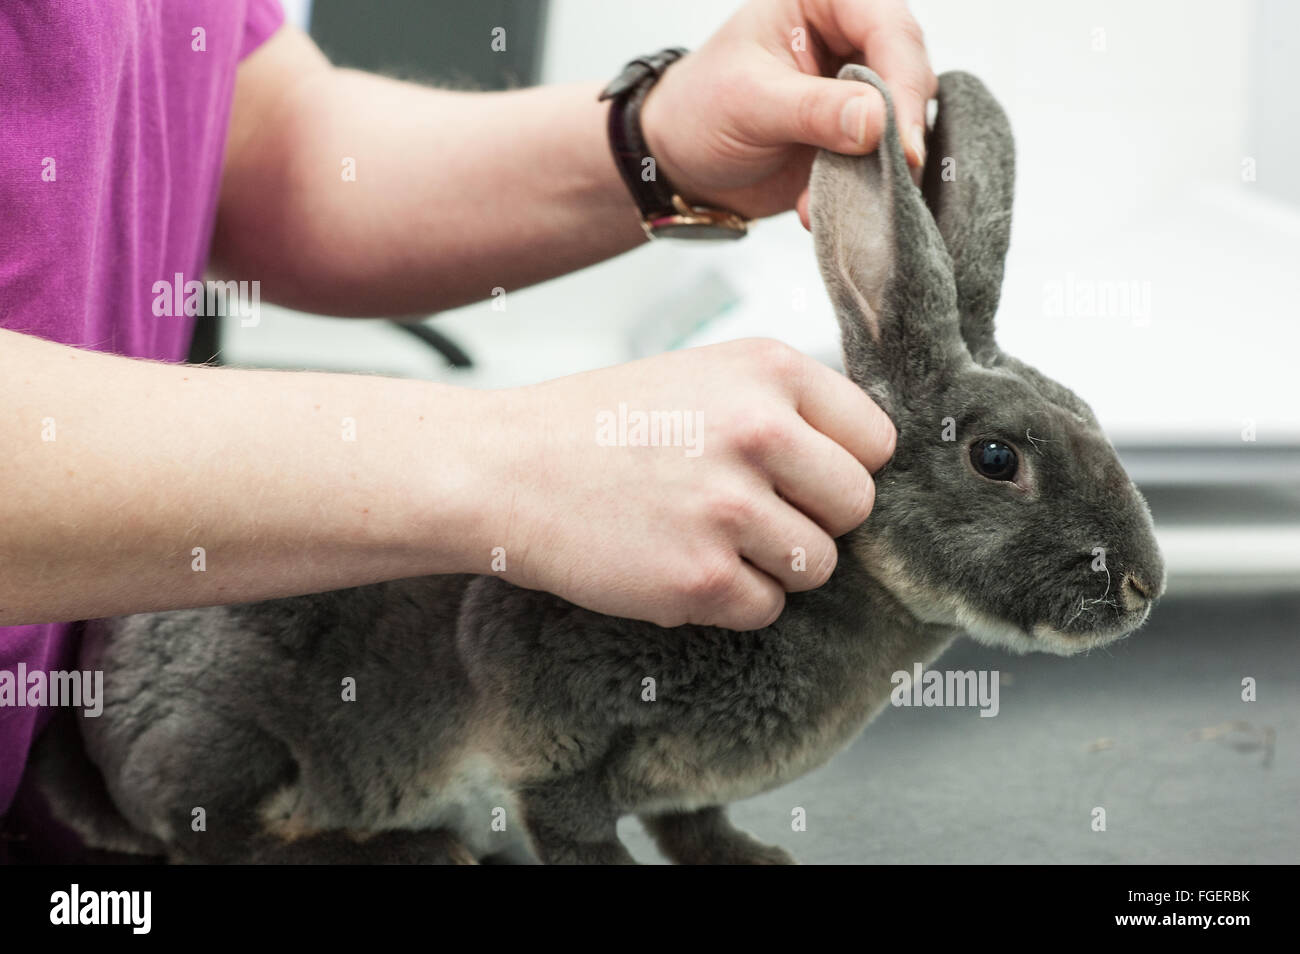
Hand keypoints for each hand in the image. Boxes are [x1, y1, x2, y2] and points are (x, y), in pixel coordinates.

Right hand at [484, 339, 895, 630]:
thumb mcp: (703, 375)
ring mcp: (732, 506)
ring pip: (818, 566)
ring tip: (706, 537)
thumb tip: (859, 462)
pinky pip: (765, 608)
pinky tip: (677, 564)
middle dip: (814, 521)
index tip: (801, 479)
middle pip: (857, 507)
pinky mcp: (700, 576)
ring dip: (772, 566)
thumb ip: (785, 407)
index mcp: (769, 369)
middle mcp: (761, 430)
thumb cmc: (598, 426)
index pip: (876, 440)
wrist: (502, 469)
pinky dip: (728, 601)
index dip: (841, 468)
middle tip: (750, 515)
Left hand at [640, 0, 936, 226]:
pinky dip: (863, 189)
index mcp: (824, 3)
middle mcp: (849, 38)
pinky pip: (883, 162)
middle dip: (902, 128)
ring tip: (848, 198)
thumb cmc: (699, 109)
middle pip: (909, 72)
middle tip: (895, 172)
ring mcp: (856, 90)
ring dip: (883, 167)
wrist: (680, 163)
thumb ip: (814, 109)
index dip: (902, 82)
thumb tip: (878, 120)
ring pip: (904, 122)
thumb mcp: (749, 102)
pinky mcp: (856, 139)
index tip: (903, 140)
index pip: (888, 27)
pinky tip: (815, 209)